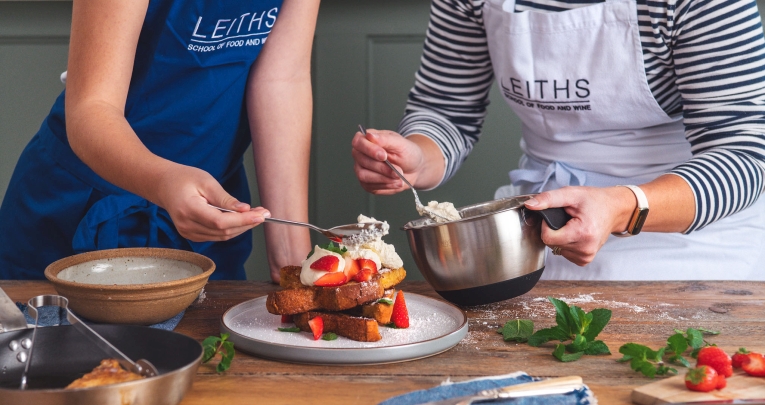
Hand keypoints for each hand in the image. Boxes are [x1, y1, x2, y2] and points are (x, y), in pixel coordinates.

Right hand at [154, 165, 269, 241]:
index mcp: (188, 209)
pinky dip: (231, 229)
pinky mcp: (192, 235)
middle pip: (223, 231)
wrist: (163, 185)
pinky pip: (216, 236)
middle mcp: (187, 225)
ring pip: (222, 236)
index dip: (243, 221)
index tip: (261, 215)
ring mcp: (188, 232)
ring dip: (242, 227)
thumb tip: (244, 209)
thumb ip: (225, 199)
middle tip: (264, 213)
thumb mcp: (206, 182)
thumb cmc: (184, 178)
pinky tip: (242, 220)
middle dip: (247, 223)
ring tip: (257, 215)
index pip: (220, 221)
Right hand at [351, 129, 426, 194]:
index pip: (358, 142)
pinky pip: (370, 186)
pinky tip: (396, 182)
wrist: (414, 168)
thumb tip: (370, 135)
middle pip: (362, 161)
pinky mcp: (367, 183)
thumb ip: (385, 139)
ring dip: (384, 178)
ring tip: (399, 177)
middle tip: (398, 170)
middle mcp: (361, 154)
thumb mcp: (400, 144)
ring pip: (364, 176)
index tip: (384, 155)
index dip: (369, 150)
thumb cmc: (407, 153)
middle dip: (381, 167)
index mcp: (367, 140)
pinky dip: (386, 185)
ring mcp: (362, 169)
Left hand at [524, 186, 634, 265]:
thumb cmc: (594, 201)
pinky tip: (575, 234)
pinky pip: (564, 253)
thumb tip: (530, 205)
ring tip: (572, 225)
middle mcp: (586, 249)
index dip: (547, 225)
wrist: (614, 210)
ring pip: (556, 249)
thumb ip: (548, 199)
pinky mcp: (585, 260)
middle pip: (551, 243)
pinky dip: (565, 244)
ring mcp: (586, 256)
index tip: (557, 215)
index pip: (547, 237)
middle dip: (554, 230)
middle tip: (567, 219)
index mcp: (583, 233)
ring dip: (560, 237)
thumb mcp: (571, 194)